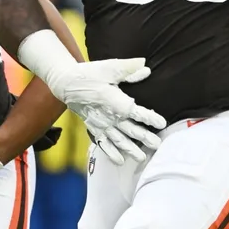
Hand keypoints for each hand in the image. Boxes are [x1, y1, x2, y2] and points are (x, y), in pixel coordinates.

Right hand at [44, 57, 165, 165]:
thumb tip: (146, 68)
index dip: (150, 118)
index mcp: (115, 101)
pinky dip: (111, 153)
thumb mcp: (110, 68)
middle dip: (145, 138)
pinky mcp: (94, 127)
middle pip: (130, 129)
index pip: (136, 112)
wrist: (67, 83)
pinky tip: (119, 161)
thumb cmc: (90, 74)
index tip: (162, 124)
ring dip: (130, 149)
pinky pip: (103, 143)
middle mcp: (109, 116)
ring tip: (142, 158)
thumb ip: (129, 69)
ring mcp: (101, 124)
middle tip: (157, 145)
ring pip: (118, 140)